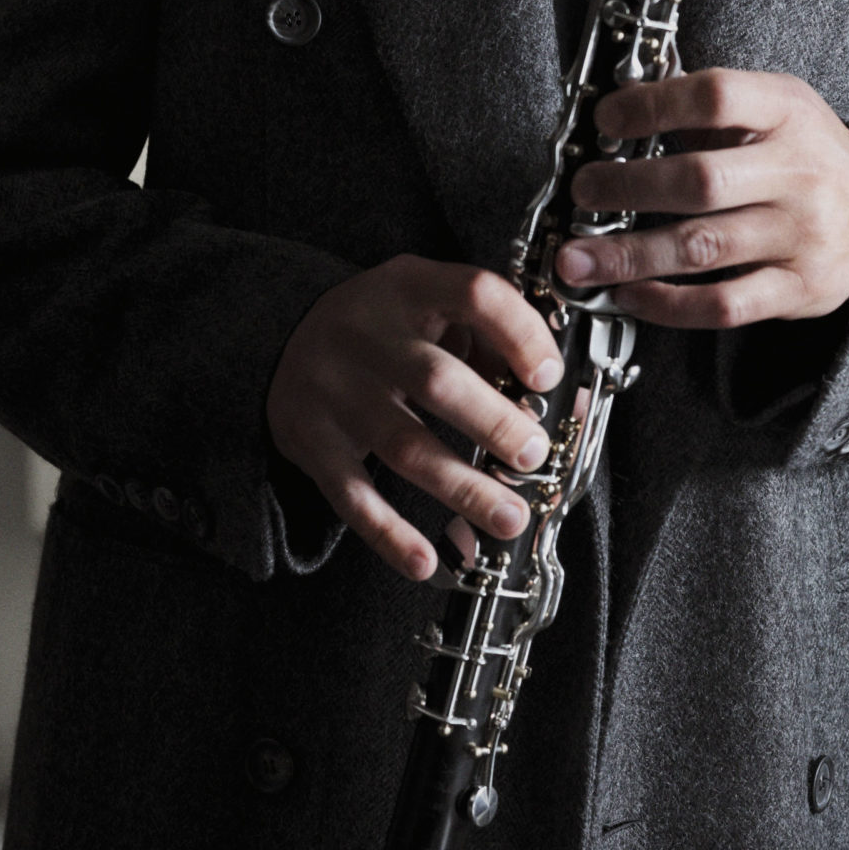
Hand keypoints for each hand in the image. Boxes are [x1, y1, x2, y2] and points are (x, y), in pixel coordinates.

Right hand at [266, 255, 563, 580]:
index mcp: (410, 287)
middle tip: (534, 457)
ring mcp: (333, 390)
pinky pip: (351, 495)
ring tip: (509, 517)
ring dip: (462, 488)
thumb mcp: (432, 308)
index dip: (519, 334)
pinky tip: (426, 561)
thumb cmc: (385, 328)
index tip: (548, 377)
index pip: (473, 294)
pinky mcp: (311, 441)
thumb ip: (493, 344)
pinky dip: (390, 534)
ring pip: (402, 444)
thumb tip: (563, 404)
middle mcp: (366, 334)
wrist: (285, 338)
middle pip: (436, 380)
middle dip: (494, 425)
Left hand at [554, 67, 848, 326]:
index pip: (715, 98)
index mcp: (788, 112)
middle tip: (584, 191)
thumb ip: (708, 106)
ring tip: (577, 259)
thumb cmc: (803, 154)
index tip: (606, 119)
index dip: (652, 106)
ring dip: (628, 256)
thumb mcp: (773, 107)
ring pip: (702, 248)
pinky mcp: (799, 289)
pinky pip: (723, 304)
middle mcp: (800, 172)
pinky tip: (630, 294)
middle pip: (699, 181)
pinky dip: (667, 304)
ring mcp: (802, 235)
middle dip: (626, 188)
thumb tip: (620, 103)